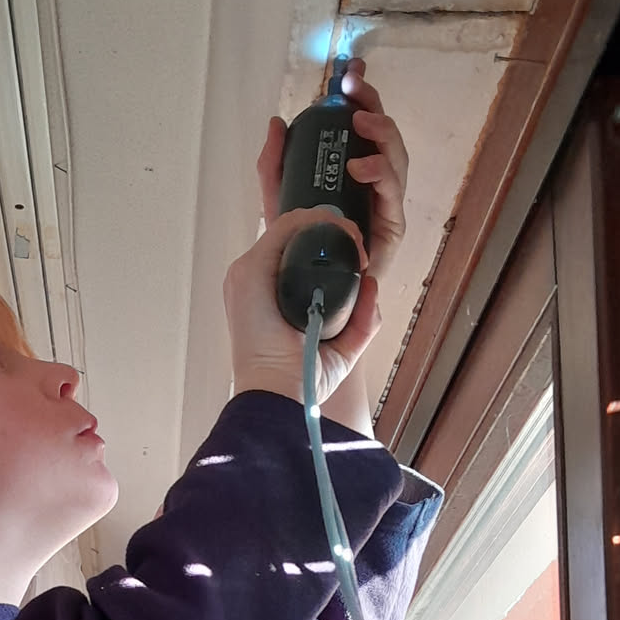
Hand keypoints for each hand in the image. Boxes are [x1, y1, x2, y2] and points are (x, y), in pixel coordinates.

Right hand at [224, 206, 379, 405]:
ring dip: (328, 224)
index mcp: (267, 298)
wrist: (278, 397)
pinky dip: (315, 222)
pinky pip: (284, 228)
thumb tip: (371, 287)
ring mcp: (248, 275)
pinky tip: (340, 234)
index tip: (357, 259)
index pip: (294, 254)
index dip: (328, 246)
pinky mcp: (250, 271)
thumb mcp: (340, 348)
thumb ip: (361, 321)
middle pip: (293, 236)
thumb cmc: (299, 381)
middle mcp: (254, 282)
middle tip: (360, 249)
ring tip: (355, 244)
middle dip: (332, 232)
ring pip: (290, 226)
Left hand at [257, 59, 408, 286]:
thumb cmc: (300, 252)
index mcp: (351, 172)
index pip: (361, 127)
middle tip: (353, 87)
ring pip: (395, 158)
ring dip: (381, 133)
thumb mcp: (278, 202)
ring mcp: (384, 205)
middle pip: (382, 135)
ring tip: (360, 121)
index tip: (351, 71)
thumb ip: (275, 165)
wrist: (310, 302)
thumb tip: (276, 122)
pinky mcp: (390, 229)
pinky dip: (379, 174)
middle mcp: (372, 185)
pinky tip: (360, 166)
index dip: (360, 97)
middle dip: (371, 104)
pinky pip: (392, 195)